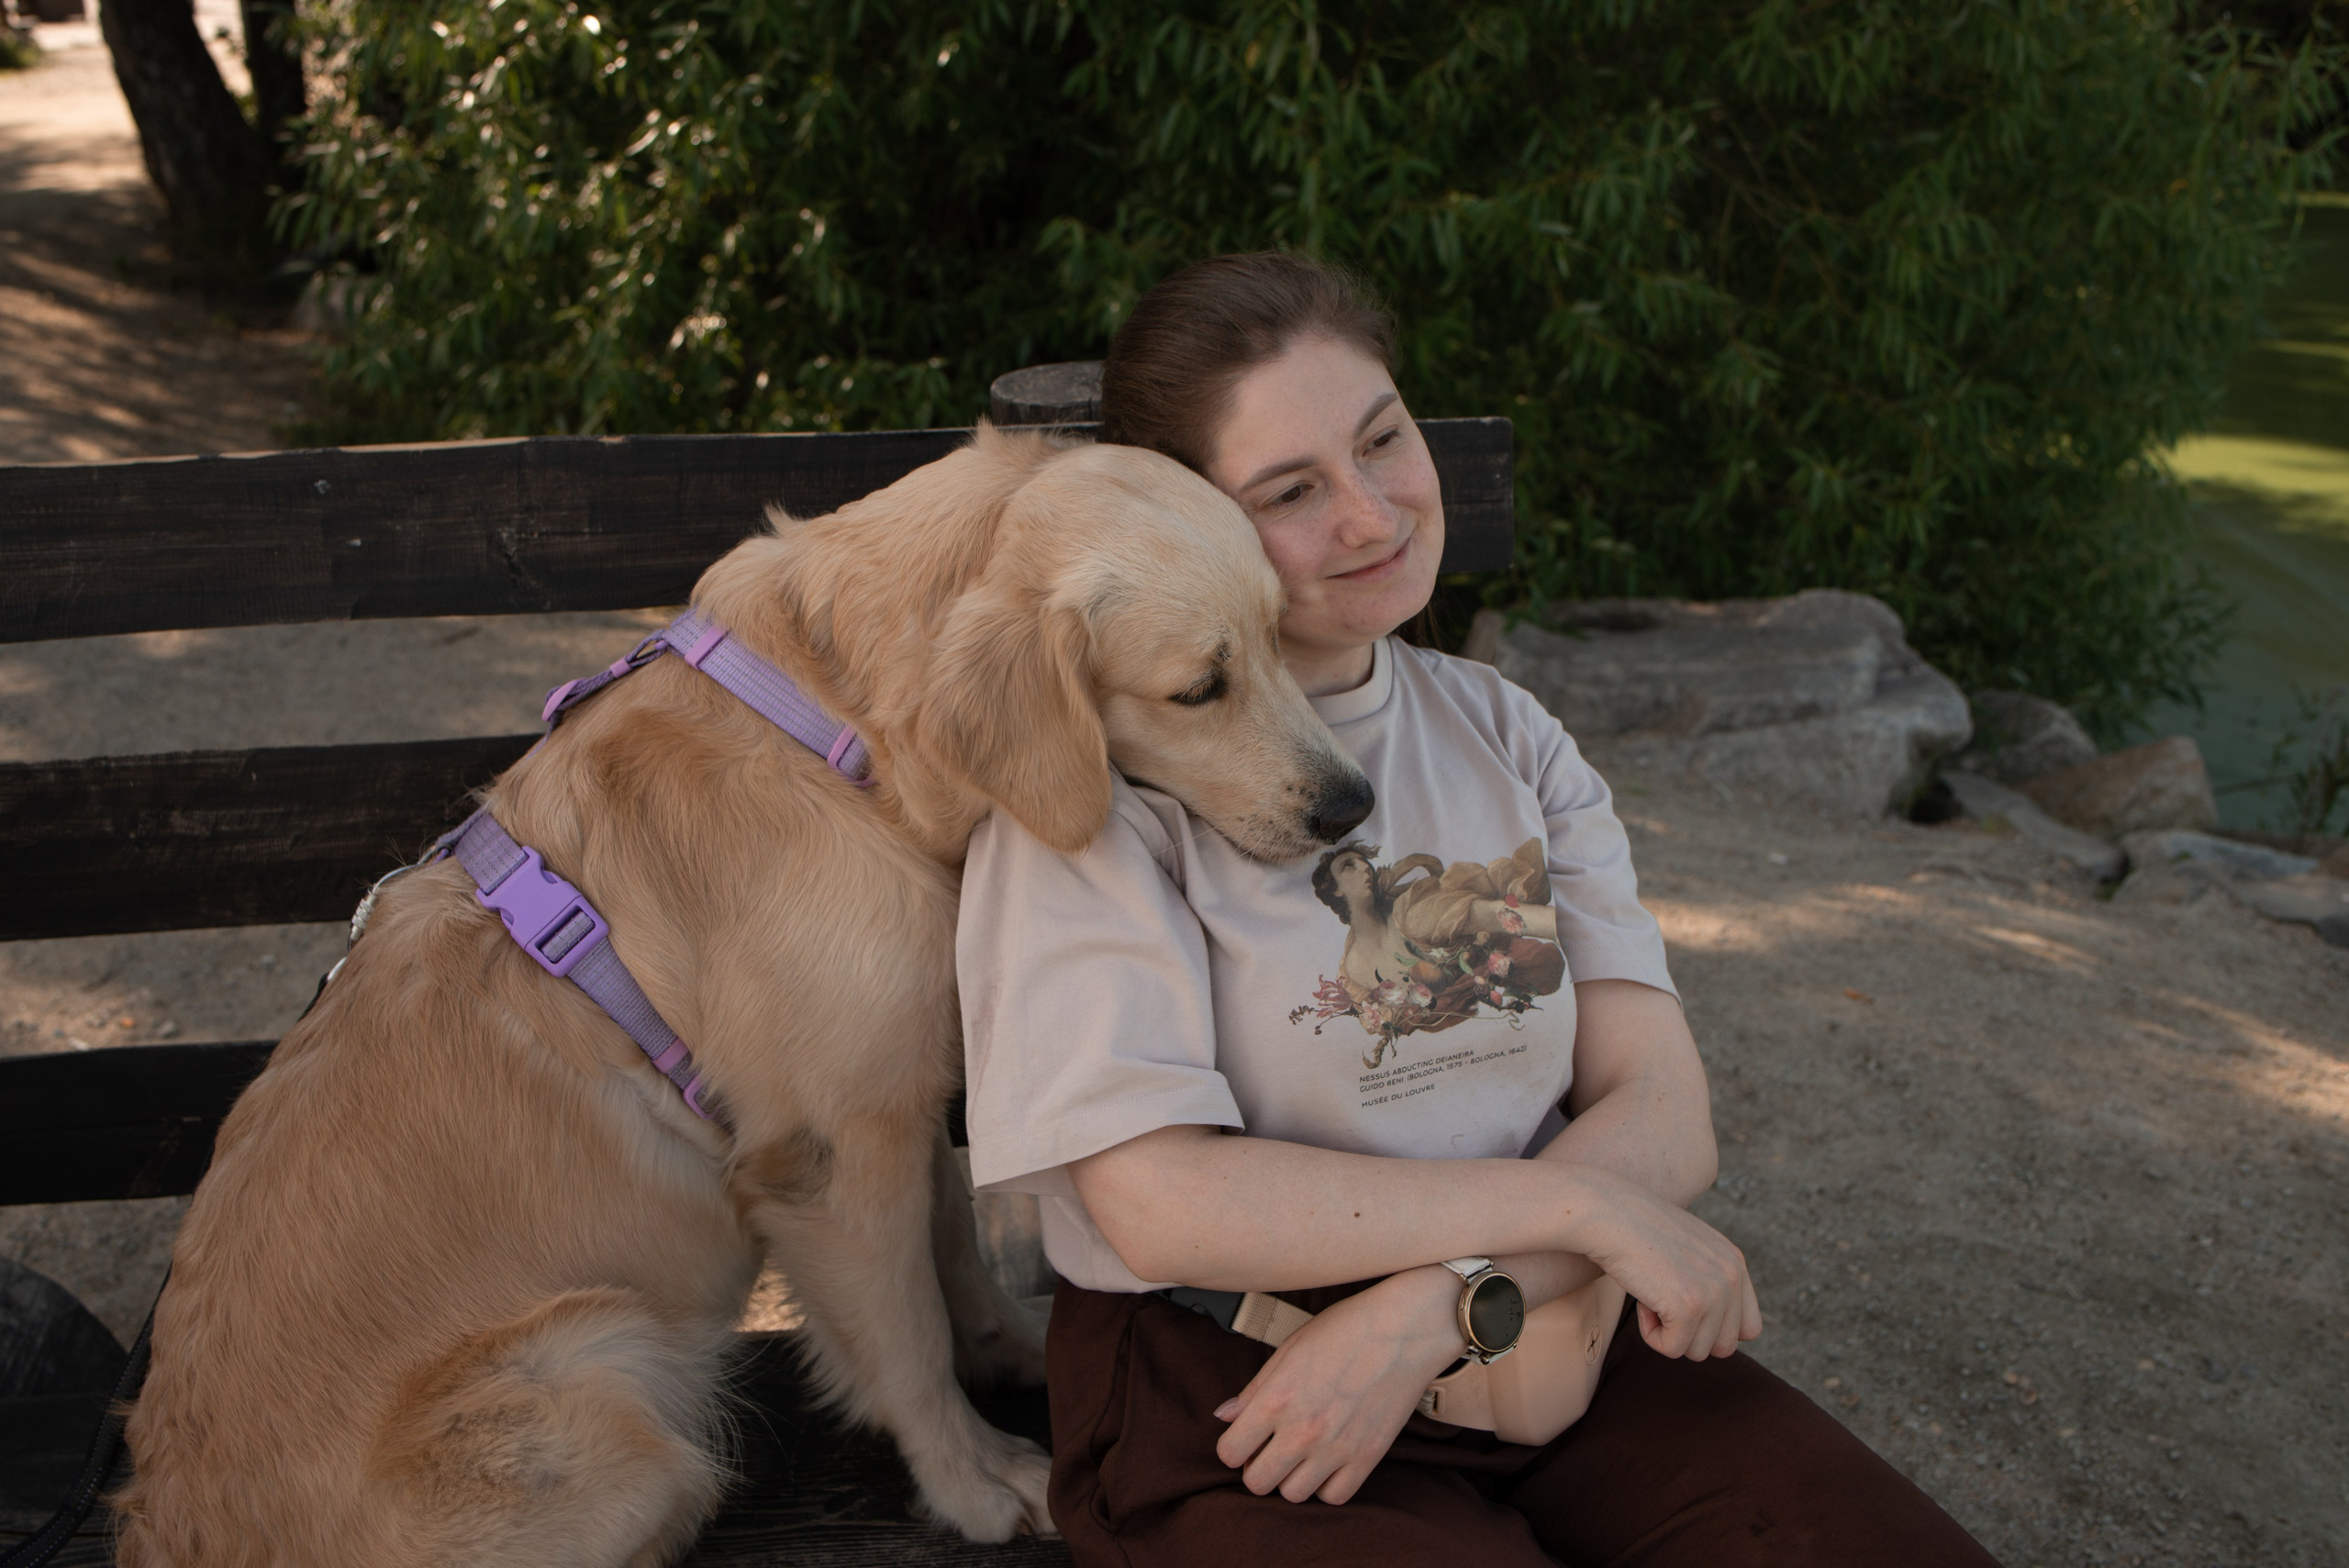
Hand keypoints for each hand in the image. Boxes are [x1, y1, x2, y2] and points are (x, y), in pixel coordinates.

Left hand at [1212, 1266, 1461, 1505]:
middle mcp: (1303, 1430)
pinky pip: (1334, 1496)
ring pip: (1293, 1495)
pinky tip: (1328, 1461)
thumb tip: (1224, 1416)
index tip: (1245, 1436)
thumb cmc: (1344, 1329)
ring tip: (1301, 1453)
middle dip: (1257, 1467)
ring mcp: (1337, 1448)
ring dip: (1291, 1477)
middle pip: (1257, 1483)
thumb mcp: (1289, 1349)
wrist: (1404, 1329)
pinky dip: (1327, 1484)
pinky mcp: (1368, 1458)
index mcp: (1277, 1399)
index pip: (1229, 1452)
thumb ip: (1254, 1389)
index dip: (1233, 1446)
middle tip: (1270, 1448)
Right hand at [1567, 1168, 1761, 1359]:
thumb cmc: (1634, 1228)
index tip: (1683, 1312)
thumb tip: (1705, 1322)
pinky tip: (1641, 1302)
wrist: (1606, 1213)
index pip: (1749, 1328)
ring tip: (1650, 1295)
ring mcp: (1713, 1293)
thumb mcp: (1687, 1246)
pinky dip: (1650, 1335)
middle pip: (1724, 1347)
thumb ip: (1708, 1276)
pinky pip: (1671, 1349)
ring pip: (1697, 1351)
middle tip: (1663, 1303)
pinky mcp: (1688, 1308)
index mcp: (1735, 1262)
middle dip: (1690, 1336)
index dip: (1714, 1330)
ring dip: (1668, 1333)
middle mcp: (1732, 1277)